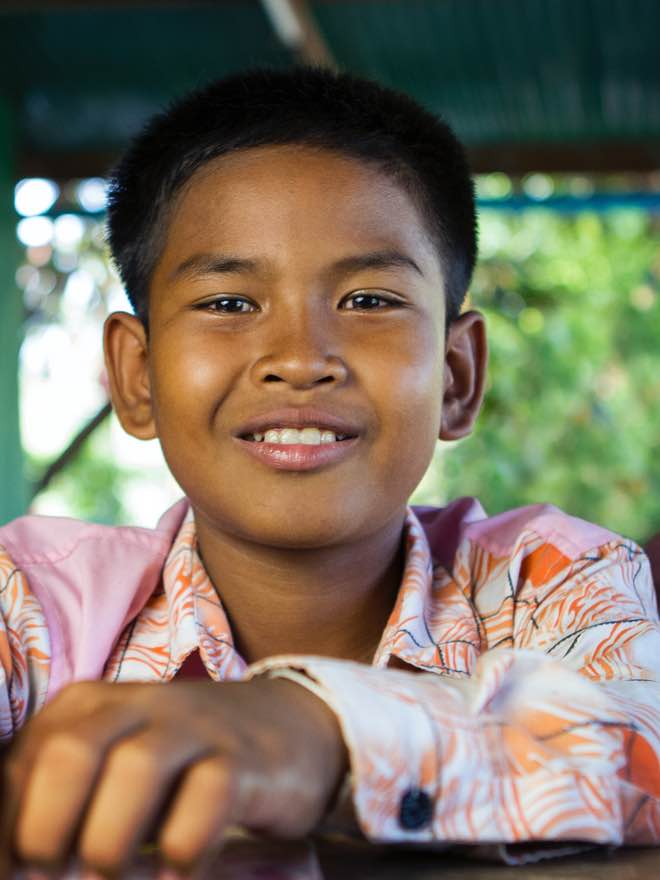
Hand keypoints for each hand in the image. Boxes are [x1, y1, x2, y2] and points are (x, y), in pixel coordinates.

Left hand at [0, 676, 347, 876]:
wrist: (286, 724)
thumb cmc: (181, 761)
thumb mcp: (115, 767)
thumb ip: (64, 800)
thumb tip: (17, 865)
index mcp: (89, 706)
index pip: (20, 763)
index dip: (8, 829)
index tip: (16, 873)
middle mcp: (138, 705)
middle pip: (71, 753)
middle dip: (47, 827)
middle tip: (54, 875)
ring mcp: (195, 726)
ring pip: (137, 768)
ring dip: (111, 842)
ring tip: (110, 877)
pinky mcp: (244, 757)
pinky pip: (209, 797)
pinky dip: (184, 848)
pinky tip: (176, 874)